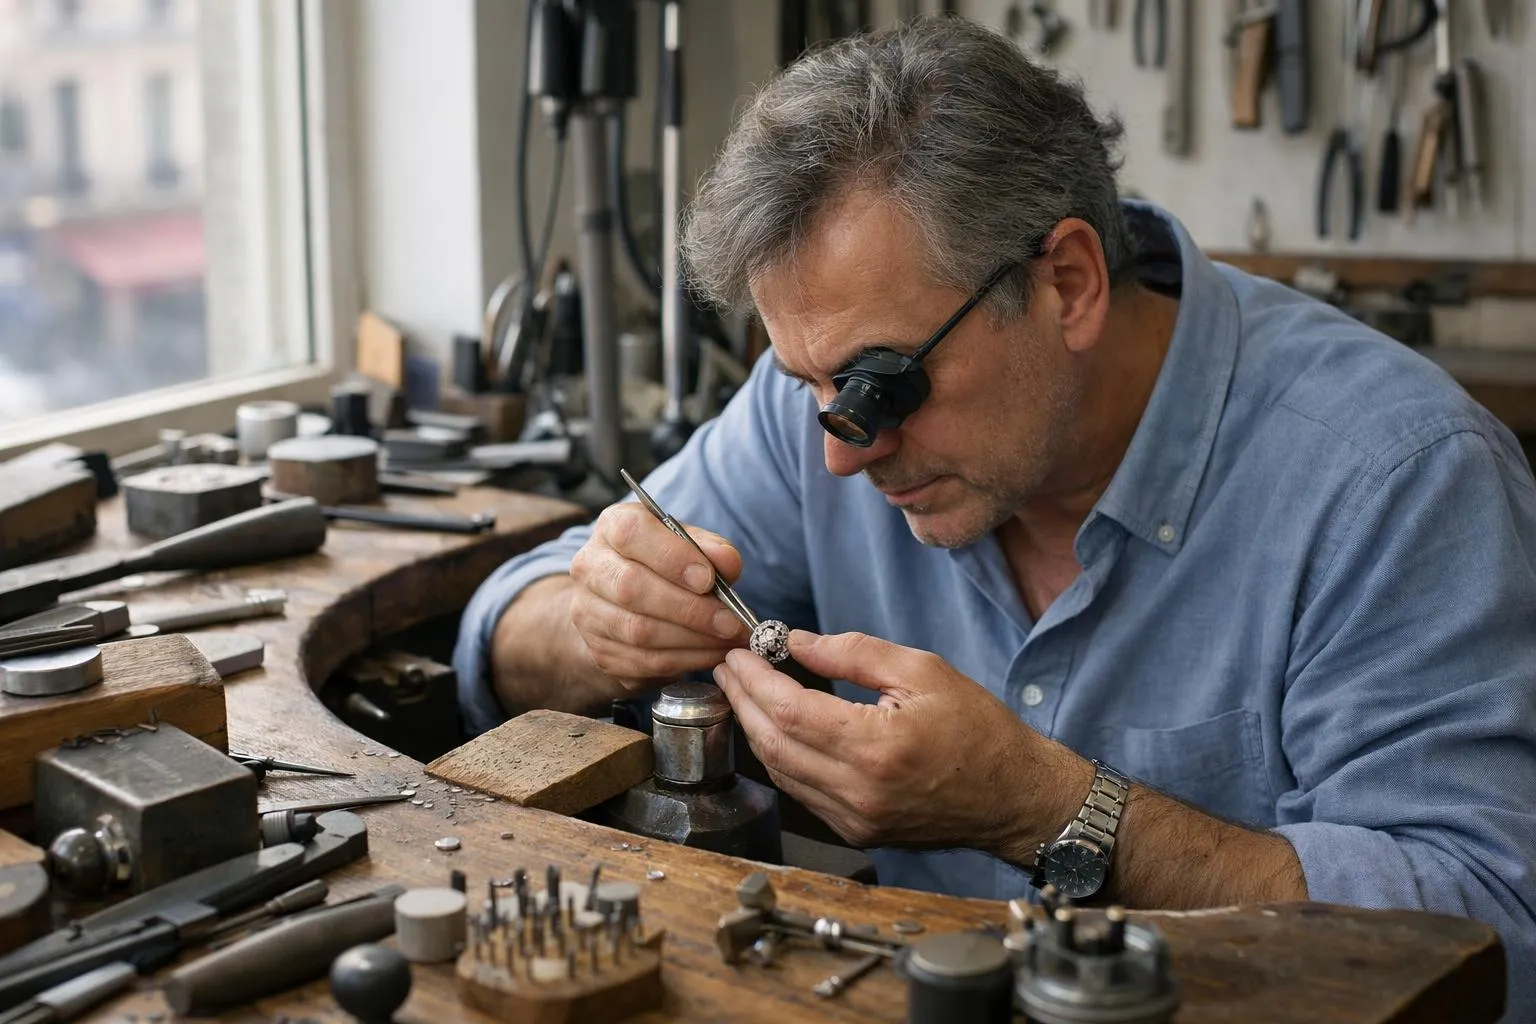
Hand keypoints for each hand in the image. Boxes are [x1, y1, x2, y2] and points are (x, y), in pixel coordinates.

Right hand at [567, 502, 748, 692]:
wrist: (627, 601)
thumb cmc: (666, 564)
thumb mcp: (689, 545)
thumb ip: (710, 548)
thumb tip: (728, 562)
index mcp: (612, 527)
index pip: (631, 534)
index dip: (672, 557)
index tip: (708, 579)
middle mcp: (590, 567)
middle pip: (631, 588)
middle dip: (689, 609)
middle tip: (730, 622)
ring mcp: (588, 612)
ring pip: (638, 631)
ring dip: (692, 640)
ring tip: (728, 640)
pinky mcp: (598, 651)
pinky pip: (643, 661)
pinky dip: (684, 661)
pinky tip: (711, 654)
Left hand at [713, 630, 1086, 854]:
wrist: (1013, 795)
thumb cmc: (978, 730)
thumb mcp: (922, 671)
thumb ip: (853, 653)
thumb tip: (797, 642)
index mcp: (876, 747)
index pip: (789, 711)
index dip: (754, 680)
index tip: (738, 654)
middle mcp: (859, 790)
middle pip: (773, 744)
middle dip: (742, 702)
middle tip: (730, 670)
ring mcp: (855, 818)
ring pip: (781, 772)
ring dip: (755, 730)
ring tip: (744, 693)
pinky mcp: (856, 832)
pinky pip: (801, 792)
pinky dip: (781, 757)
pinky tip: (776, 729)